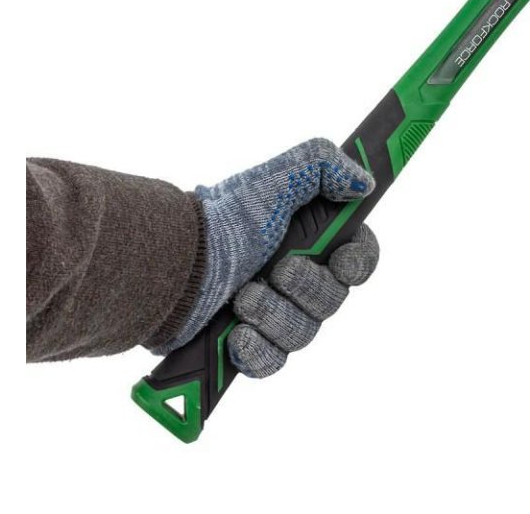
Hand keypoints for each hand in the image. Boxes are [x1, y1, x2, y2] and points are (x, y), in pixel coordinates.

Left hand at [153, 139, 377, 373]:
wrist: (168, 265)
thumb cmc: (220, 222)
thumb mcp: (274, 179)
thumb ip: (323, 166)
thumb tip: (361, 182)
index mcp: (307, 240)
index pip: (357, 257)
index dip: (357, 261)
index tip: (342, 261)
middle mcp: (294, 278)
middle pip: (333, 299)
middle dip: (307, 287)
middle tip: (278, 272)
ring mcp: (271, 315)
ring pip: (303, 334)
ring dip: (275, 316)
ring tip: (242, 300)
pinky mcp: (246, 346)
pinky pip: (272, 363)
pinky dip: (257, 352)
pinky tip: (238, 338)